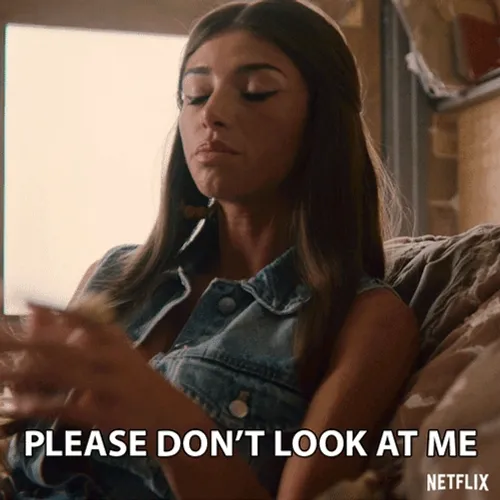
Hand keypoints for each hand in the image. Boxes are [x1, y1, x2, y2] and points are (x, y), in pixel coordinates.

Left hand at [0, 304, 170, 437]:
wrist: (172, 416)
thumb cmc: (135, 382)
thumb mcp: (115, 352)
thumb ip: (79, 332)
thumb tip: (42, 311)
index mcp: (116, 340)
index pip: (80, 318)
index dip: (50, 310)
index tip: (21, 298)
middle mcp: (115, 358)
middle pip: (62, 347)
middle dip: (22, 344)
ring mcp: (112, 386)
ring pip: (61, 376)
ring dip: (22, 375)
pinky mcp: (109, 415)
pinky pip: (68, 409)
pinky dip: (40, 407)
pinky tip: (16, 406)